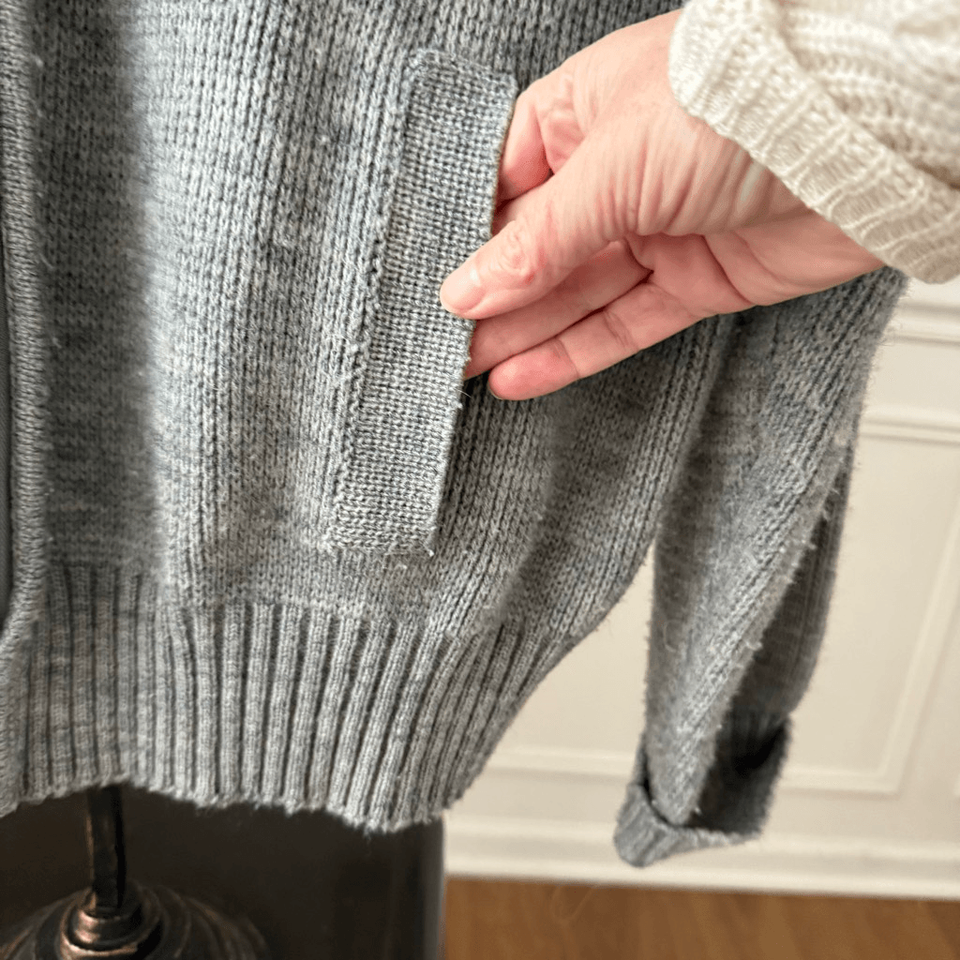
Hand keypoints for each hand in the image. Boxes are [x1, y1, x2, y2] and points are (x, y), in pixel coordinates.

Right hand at [438, 9, 883, 400]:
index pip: (503, 189)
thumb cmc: (738, 107)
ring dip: (521, 336)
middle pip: (534, 251)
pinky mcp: (697, 280)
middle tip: (437, 348)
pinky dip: (575, 352)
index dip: (467, 244)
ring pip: (574, 295)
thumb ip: (537, 240)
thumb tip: (466, 290)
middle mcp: (616, 176)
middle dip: (488, 302)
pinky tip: (525, 377)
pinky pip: (623, 324)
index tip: (430, 293)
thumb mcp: (612, 167)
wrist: (864, 139)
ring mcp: (656, 231)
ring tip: (465, 373)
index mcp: (582, 117)